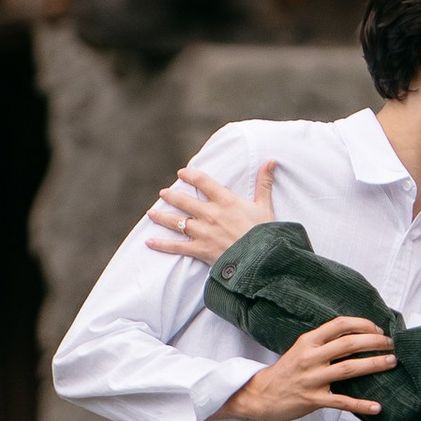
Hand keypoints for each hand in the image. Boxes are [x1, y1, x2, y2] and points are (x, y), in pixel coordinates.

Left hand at [146, 157, 275, 265]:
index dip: (191, 175)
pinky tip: (149, 242)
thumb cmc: (265, 233)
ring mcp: (203, 232)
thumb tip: (271, 160)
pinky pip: (176, 246)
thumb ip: (264, 182)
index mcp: (226, 201)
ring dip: (161, 216)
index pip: (203, 182)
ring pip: (176, 221)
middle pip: (184, 201)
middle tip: (163, 193)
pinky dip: (161, 244)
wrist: (262, 259)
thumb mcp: (265, 205)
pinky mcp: (200, 250)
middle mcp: (211, 214)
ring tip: (151, 213)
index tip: (182, 172)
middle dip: (171, 196)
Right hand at [212, 316, 395, 420]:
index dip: (363, 325)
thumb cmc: (286, 371)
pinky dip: (362, 404)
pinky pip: (342, 401)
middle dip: (374, 343)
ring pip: (349, 369)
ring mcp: (312, 379)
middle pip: (348, 344)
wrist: (261, 395)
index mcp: (308, 341)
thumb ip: (324, 342)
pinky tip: (377, 406)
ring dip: (374, 365)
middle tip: (392, 345)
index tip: (378, 330)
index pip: (340, 325)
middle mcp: (310, 357)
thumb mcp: (301, 349)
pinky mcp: (313, 399)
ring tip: (391, 362)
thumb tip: (356, 335)